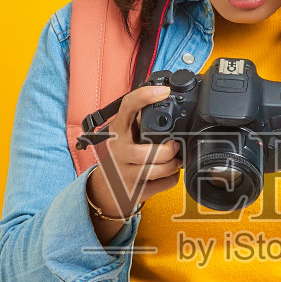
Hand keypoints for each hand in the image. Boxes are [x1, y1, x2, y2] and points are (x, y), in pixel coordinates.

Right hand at [87, 84, 182, 222]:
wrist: (105, 188)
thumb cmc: (120, 155)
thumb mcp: (123, 134)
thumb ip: (139, 119)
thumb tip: (164, 98)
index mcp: (117, 130)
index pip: (128, 107)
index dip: (146, 96)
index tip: (164, 91)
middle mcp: (117, 150)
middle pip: (151, 150)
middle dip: (170, 150)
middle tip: (174, 146)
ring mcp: (124, 172)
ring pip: (160, 169)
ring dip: (173, 165)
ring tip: (174, 160)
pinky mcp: (134, 190)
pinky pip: (164, 183)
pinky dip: (172, 178)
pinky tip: (167, 174)